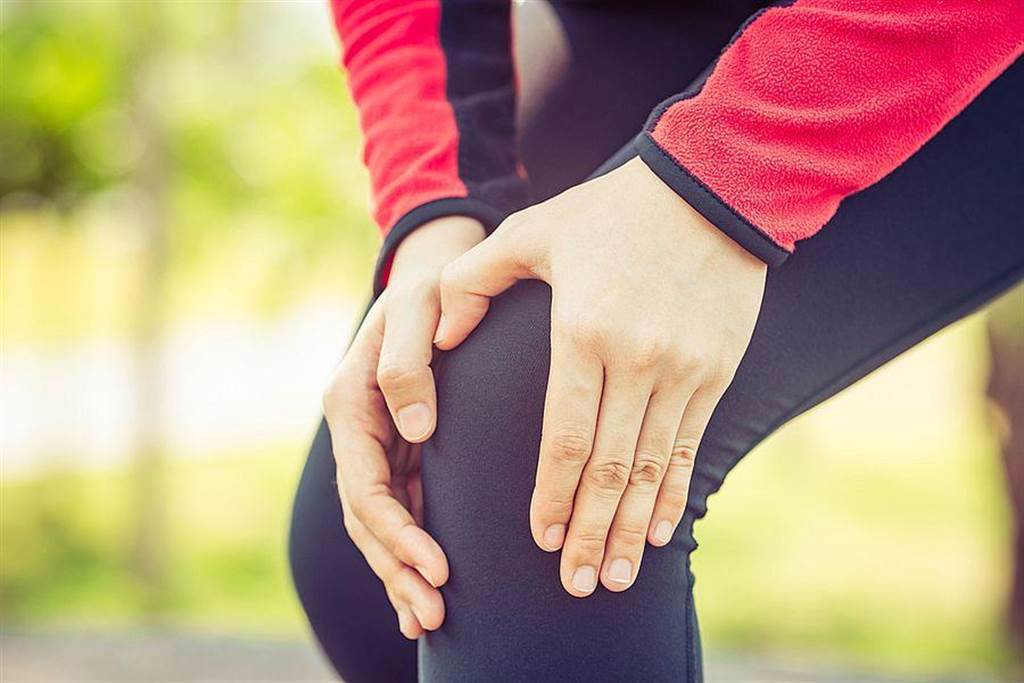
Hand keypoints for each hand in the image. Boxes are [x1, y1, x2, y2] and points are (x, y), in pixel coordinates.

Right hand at [322, 216, 483, 636]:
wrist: (436, 274)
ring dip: (401, 571)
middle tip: (434, 614)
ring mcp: (374, 442)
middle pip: (367, 516)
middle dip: (398, 568)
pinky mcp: (398, 449)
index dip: (396, 531)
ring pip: (379, 521)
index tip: (436, 565)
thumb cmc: (431, 287)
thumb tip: (415, 430)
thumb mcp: (419, 308)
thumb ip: (409, 364)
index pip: (365, 484)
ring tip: (431, 619)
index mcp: (350, 402)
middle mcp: (357, 429)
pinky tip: (425, 588)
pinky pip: (399, 507)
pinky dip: (408, 550)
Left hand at [434, 158, 765, 596]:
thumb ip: (474, 281)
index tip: (541, 540)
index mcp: (584, 332)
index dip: (551, 496)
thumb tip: (441, 335)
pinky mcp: (715, 371)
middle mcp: (637, 360)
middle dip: (591, 533)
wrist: (711, 190)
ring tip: (618, 578)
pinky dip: (676, 494)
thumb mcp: (532, 231)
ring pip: (652, 468)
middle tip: (577, 586)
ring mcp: (682, 370)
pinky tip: (665, 533)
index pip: (564, 437)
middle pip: (608, 468)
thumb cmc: (611, 211)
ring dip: (633, 529)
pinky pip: (692, 446)